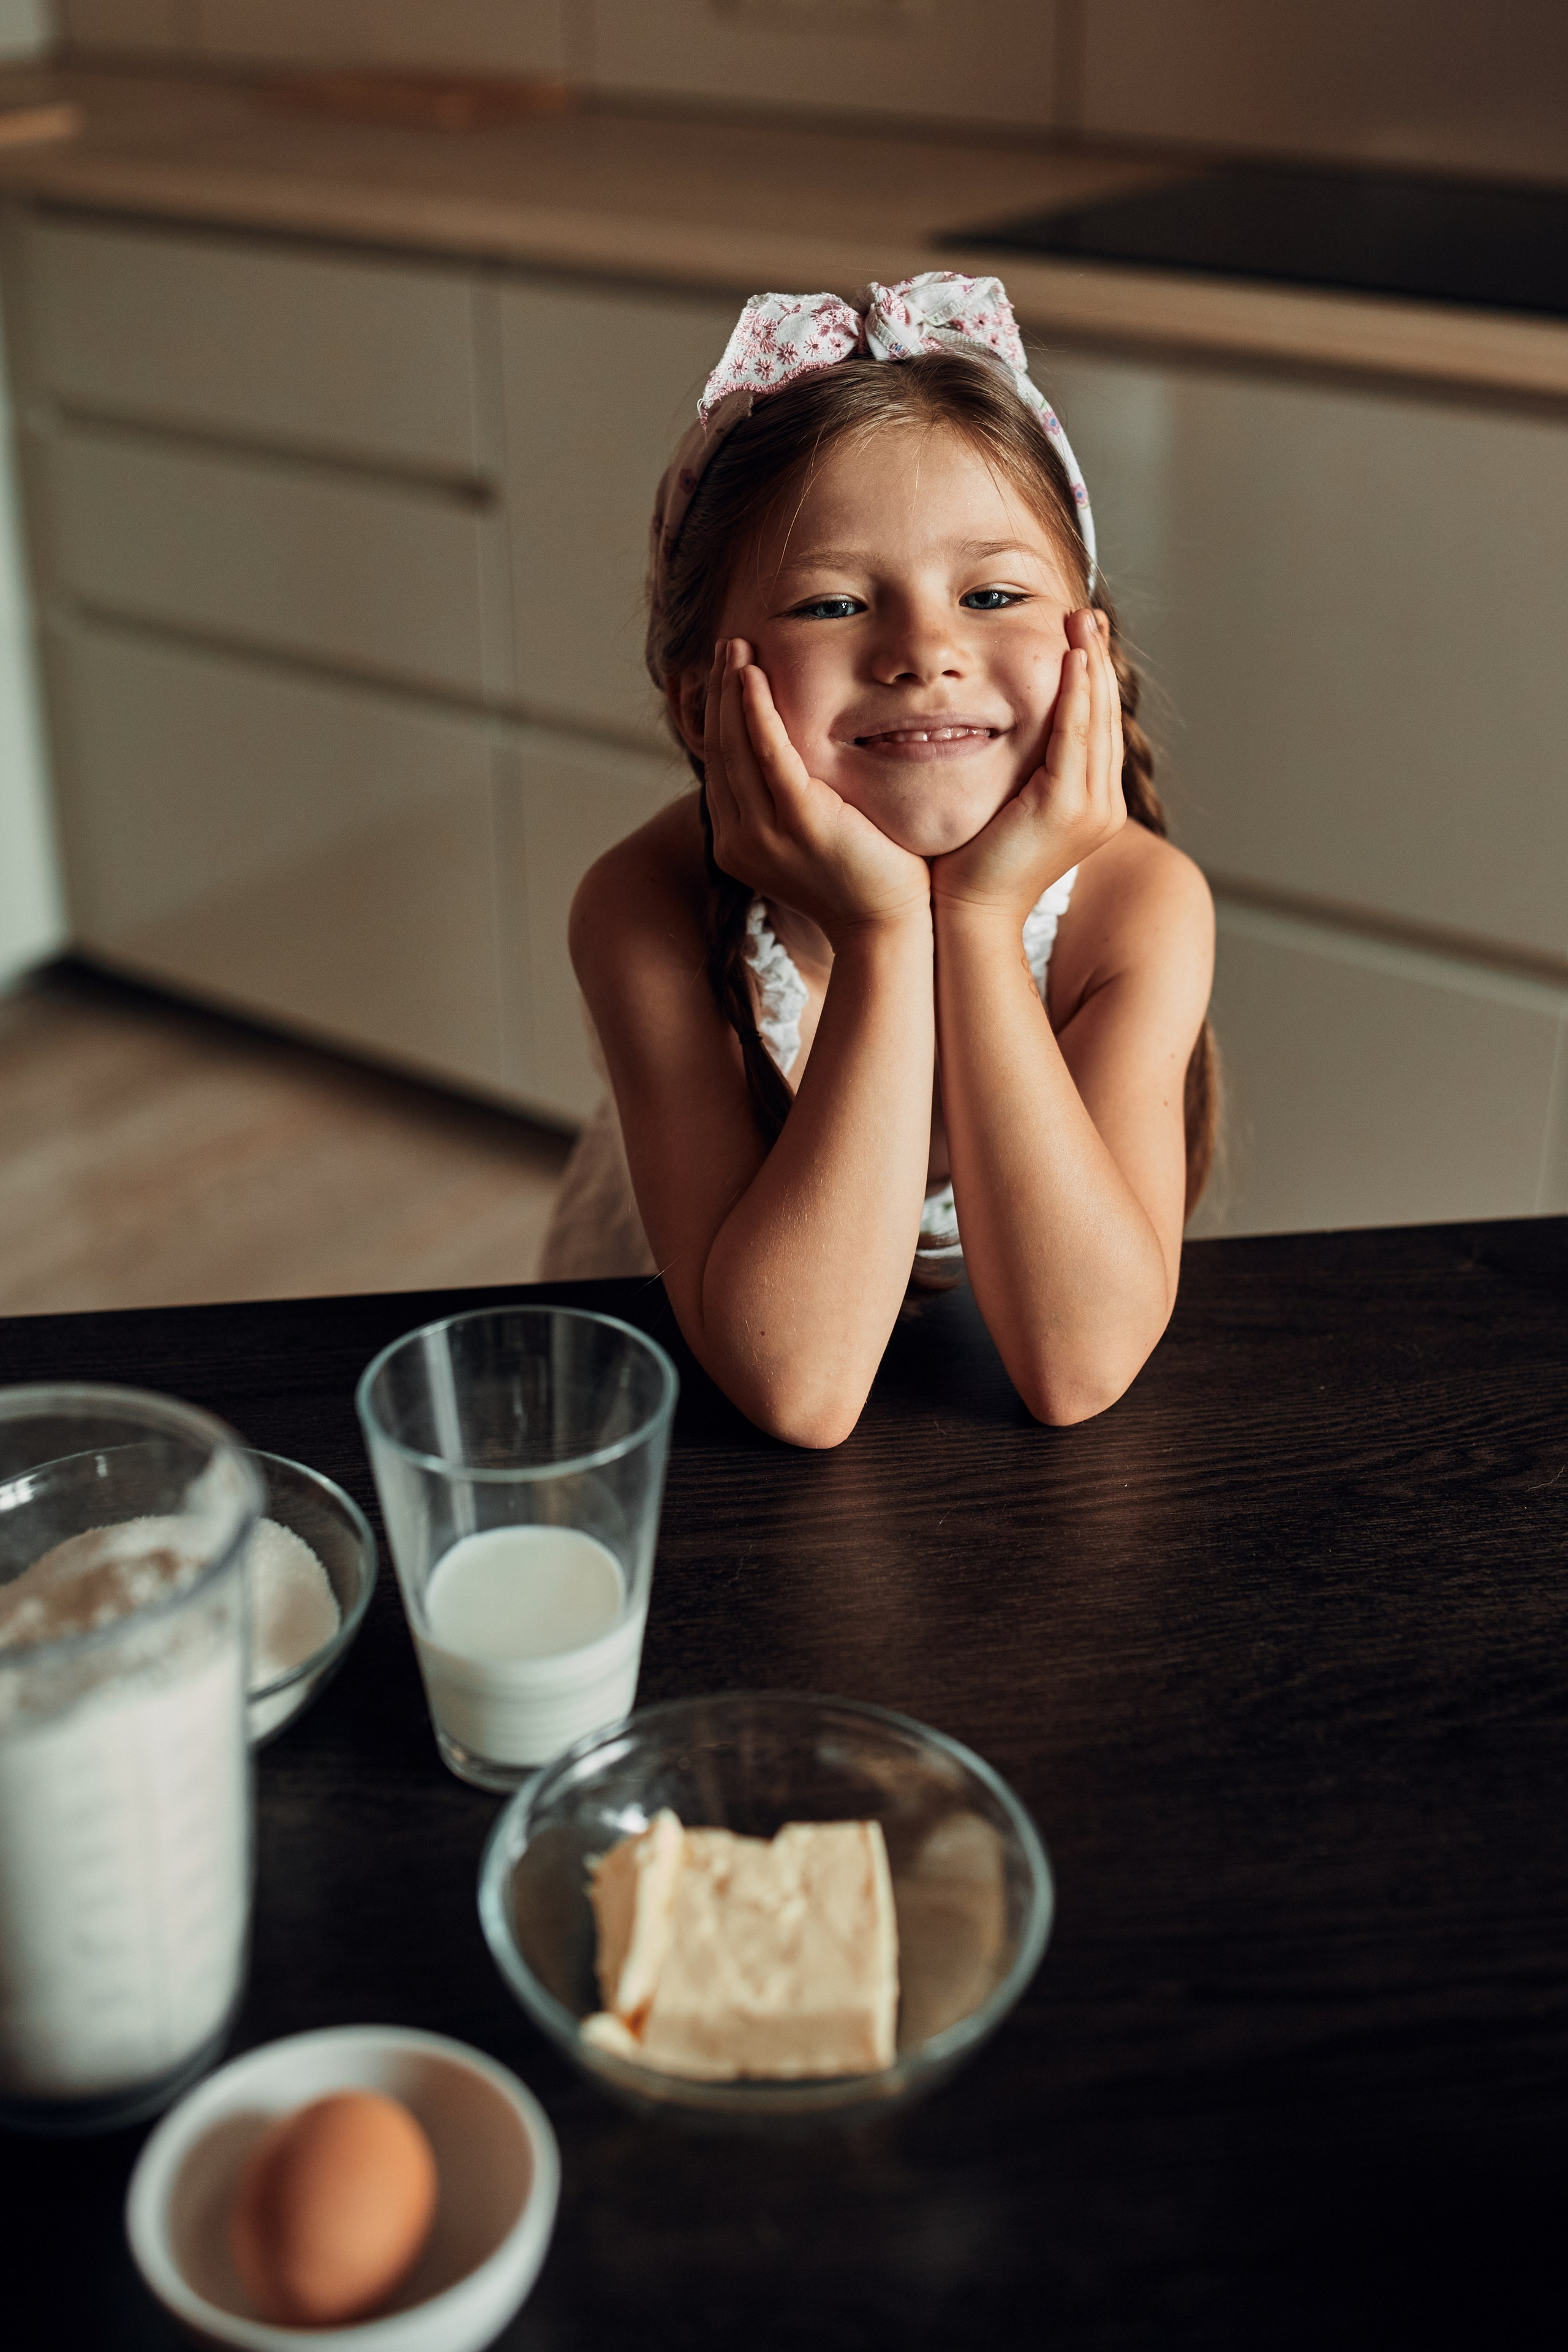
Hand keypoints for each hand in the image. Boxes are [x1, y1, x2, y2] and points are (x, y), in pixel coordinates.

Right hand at [704, 639, 929, 944]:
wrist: (888, 928)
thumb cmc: (865, 883)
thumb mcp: (814, 842)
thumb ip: (793, 806)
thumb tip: (795, 771)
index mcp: (739, 845)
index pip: (721, 769)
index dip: (719, 718)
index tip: (727, 676)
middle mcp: (740, 841)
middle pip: (720, 752)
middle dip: (719, 695)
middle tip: (727, 647)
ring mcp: (765, 833)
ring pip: (736, 747)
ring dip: (732, 691)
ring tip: (735, 648)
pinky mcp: (798, 821)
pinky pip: (768, 753)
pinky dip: (756, 710)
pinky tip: (752, 676)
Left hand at [930, 608, 1125, 921]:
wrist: (968, 911)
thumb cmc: (973, 862)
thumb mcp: (1006, 803)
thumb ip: (1021, 768)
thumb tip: (1003, 727)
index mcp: (1091, 803)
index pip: (1096, 726)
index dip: (1092, 676)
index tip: (1082, 633)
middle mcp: (1103, 805)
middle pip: (1105, 716)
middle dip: (1097, 660)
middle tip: (1086, 613)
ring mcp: (1091, 808)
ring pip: (1096, 720)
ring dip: (1089, 666)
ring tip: (1081, 621)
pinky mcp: (1067, 807)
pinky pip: (1075, 737)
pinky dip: (1075, 695)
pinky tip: (1071, 659)